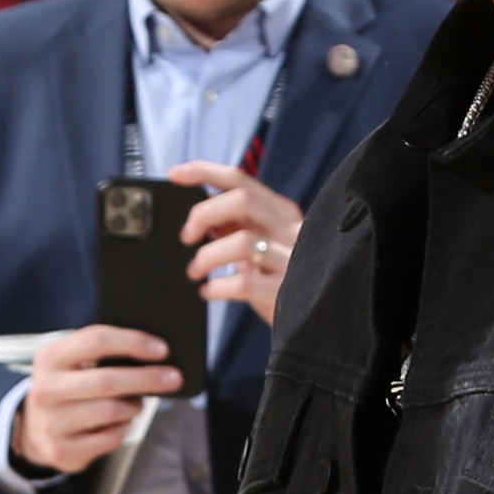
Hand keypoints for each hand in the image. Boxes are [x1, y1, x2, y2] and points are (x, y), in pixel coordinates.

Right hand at [15, 322, 181, 476]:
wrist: (32, 428)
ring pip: (111, 411)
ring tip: (135, 403)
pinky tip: (120, 423)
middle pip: (107, 380)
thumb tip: (151, 353)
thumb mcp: (71, 362)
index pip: (96, 340)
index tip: (161, 350)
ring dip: (133, 407)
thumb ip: (101, 353)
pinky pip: (109, 439)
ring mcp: (51, 422)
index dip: (133, 342)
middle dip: (147, 378)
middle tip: (172, 378)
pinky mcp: (61, 450)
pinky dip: (123, 429)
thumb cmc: (66, 388)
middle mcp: (46, 389)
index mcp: (50, 357)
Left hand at [172, 158, 304, 325]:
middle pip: (242, 201)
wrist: (318, 322)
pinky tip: (209, 292)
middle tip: (186, 236)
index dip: (206, 171)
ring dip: (207, 256)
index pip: (242, 181)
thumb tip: (200, 216)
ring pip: (241, 242)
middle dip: (204, 213)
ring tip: (195, 272)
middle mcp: (292, 231)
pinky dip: (217, 286)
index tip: (175, 174)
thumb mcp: (262, 248)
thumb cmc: (281, 284)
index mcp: (283, 215)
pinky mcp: (286, 294)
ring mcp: (292, 262)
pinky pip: (243, 283)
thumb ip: (237, 228)